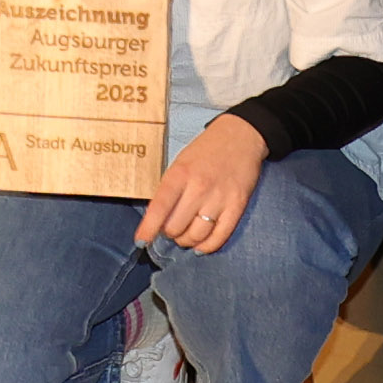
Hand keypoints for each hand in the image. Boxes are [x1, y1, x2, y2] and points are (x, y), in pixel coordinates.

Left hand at [142, 115, 265, 249]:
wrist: (241, 136)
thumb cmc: (206, 151)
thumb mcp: (180, 163)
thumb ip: (169, 190)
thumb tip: (158, 220)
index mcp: (180, 174)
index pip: (159, 208)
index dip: (148, 229)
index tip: (141, 241)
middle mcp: (199, 187)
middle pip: (176, 227)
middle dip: (170, 233)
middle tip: (172, 228)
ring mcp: (219, 198)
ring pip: (196, 235)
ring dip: (188, 241)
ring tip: (186, 235)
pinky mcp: (237, 206)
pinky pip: (220, 236)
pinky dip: (208, 246)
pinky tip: (201, 245)